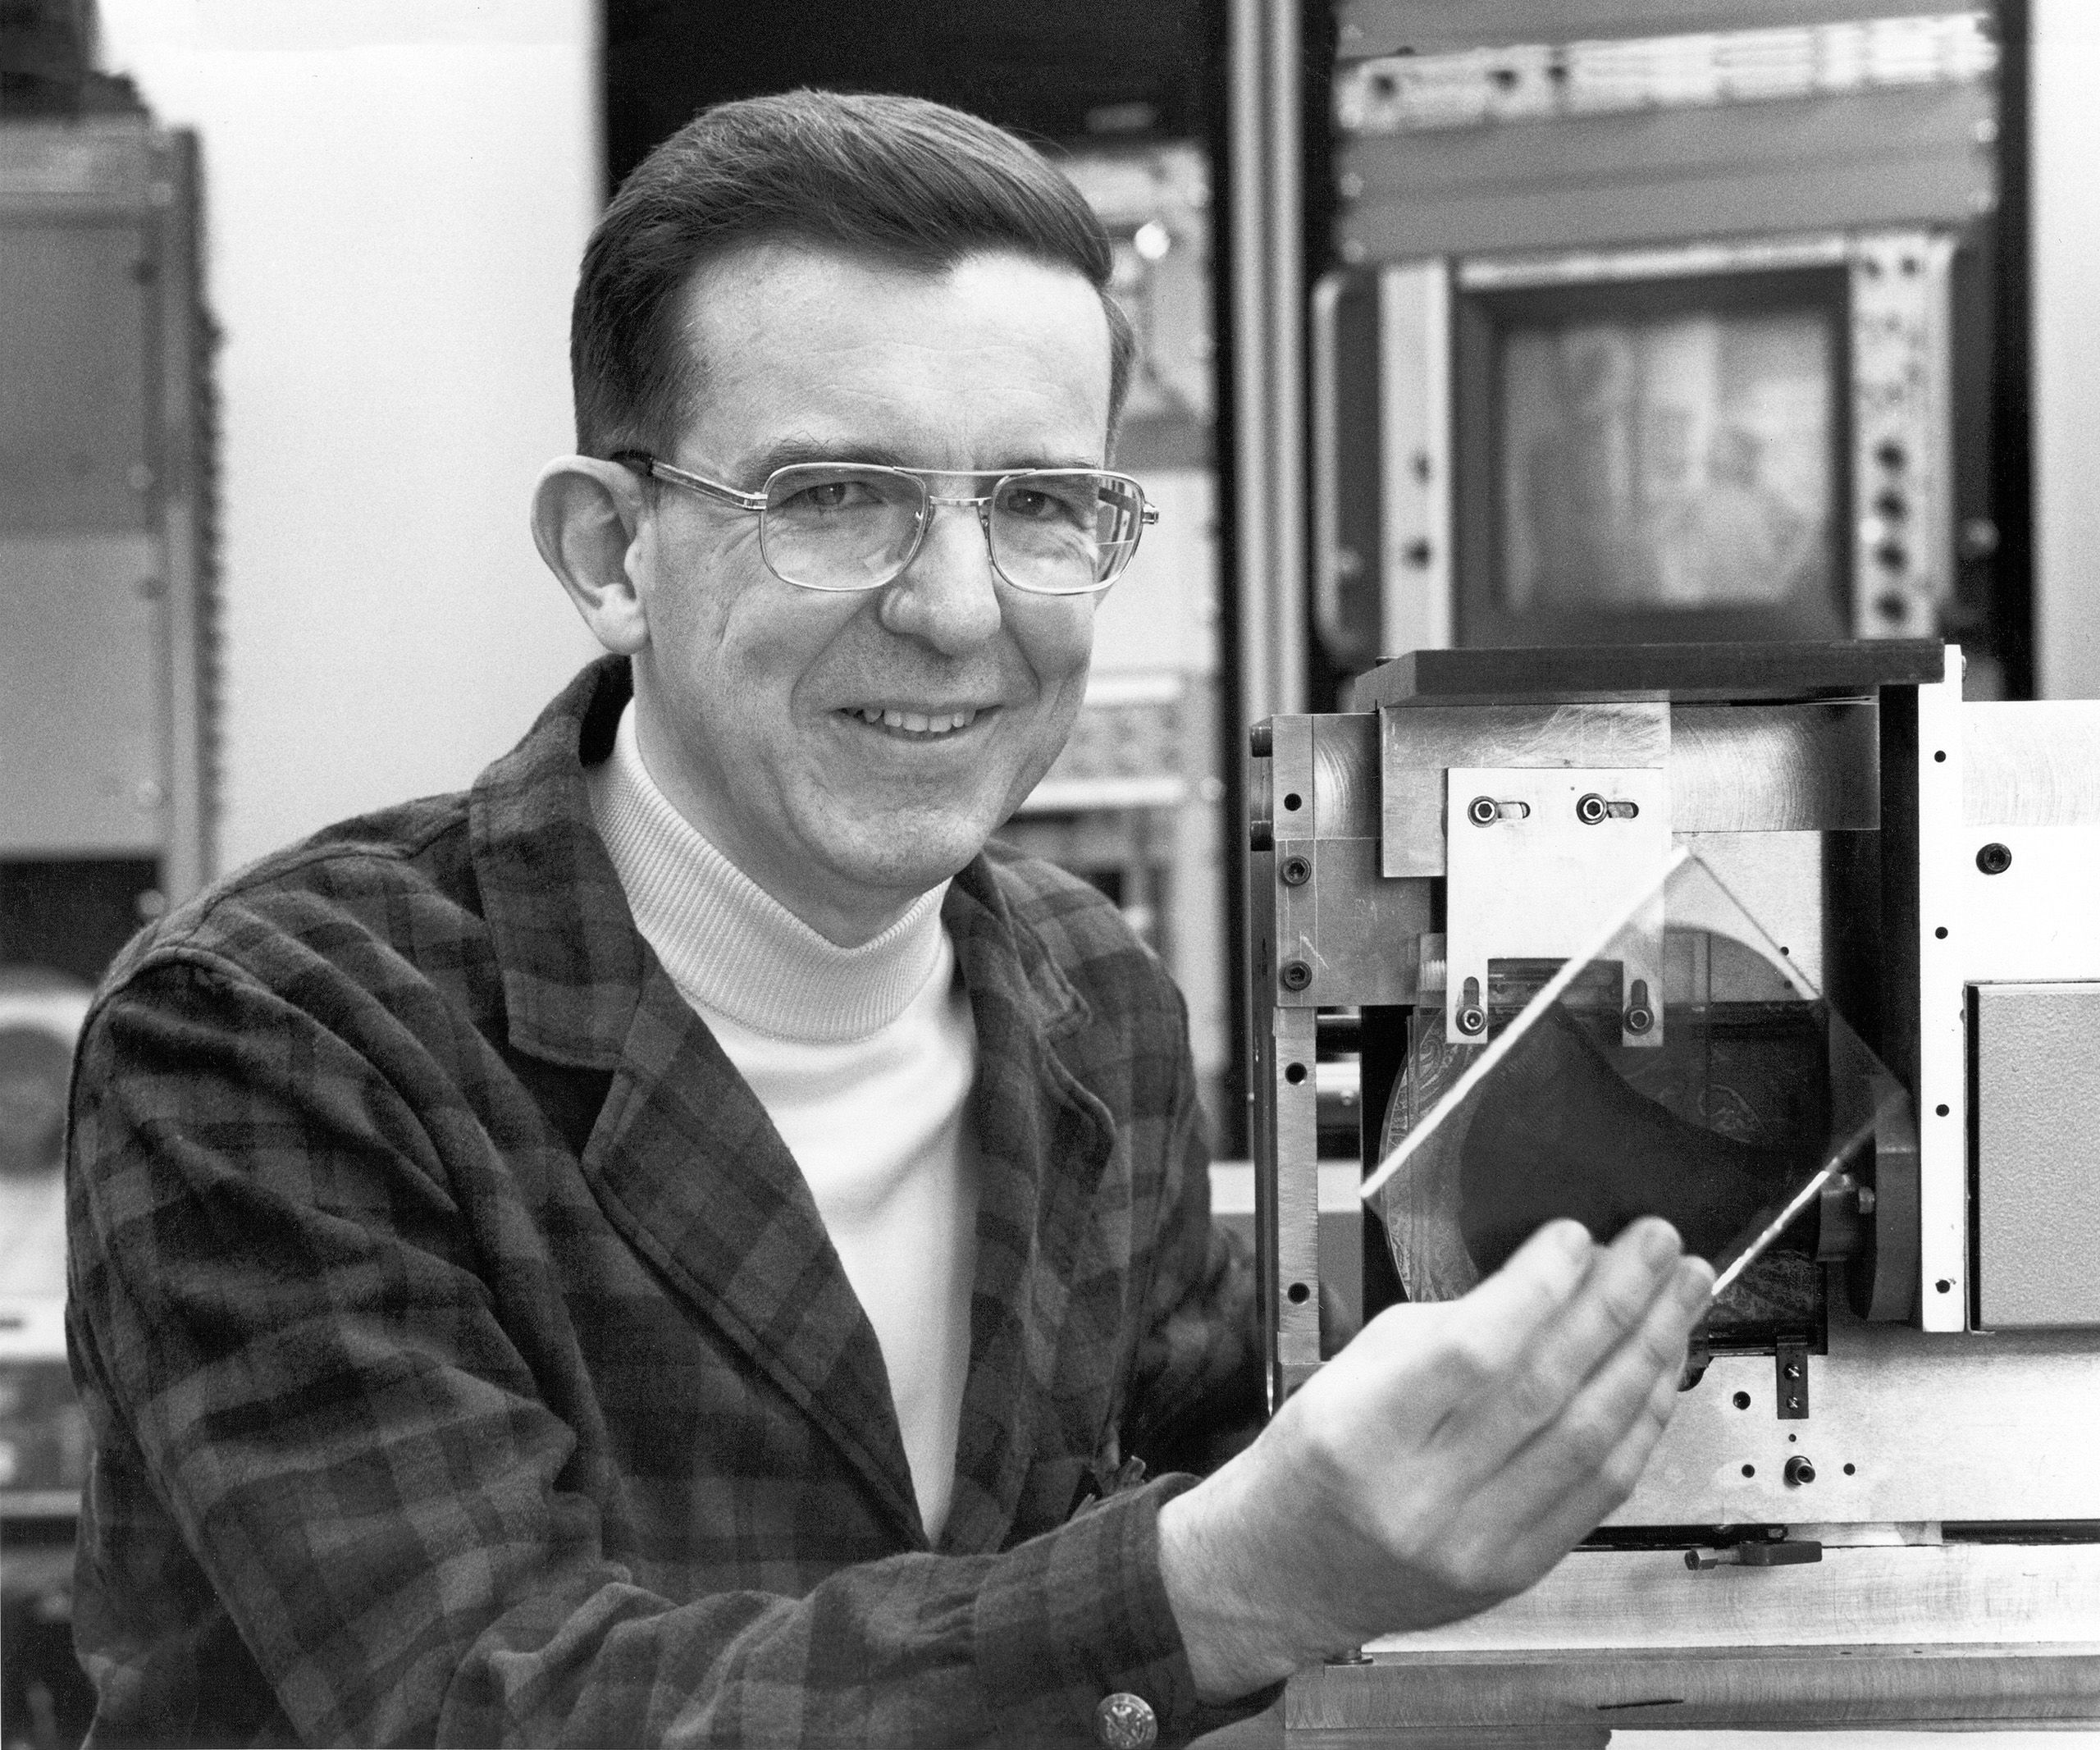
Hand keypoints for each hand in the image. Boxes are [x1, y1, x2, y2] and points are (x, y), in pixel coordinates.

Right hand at [1157, 1217, 1711, 1700]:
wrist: (1283, 1572)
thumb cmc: (1313, 1462)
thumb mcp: (1353, 1371)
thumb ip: (1449, 1329)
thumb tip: (1550, 1285)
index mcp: (1366, 1434)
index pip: (1473, 1352)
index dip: (1538, 1288)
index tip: (1577, 1238)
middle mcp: (1425, 1497)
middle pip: (1548, 1389)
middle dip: (1617, 1305)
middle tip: (1658, 1248)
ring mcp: (1478, 1542)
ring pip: (1591, 1439)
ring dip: (1647, 1356)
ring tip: (1680, 1296)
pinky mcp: (1517, 1570)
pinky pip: (1602, 1489)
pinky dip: (1640, 1422)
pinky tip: (1658, 1371)